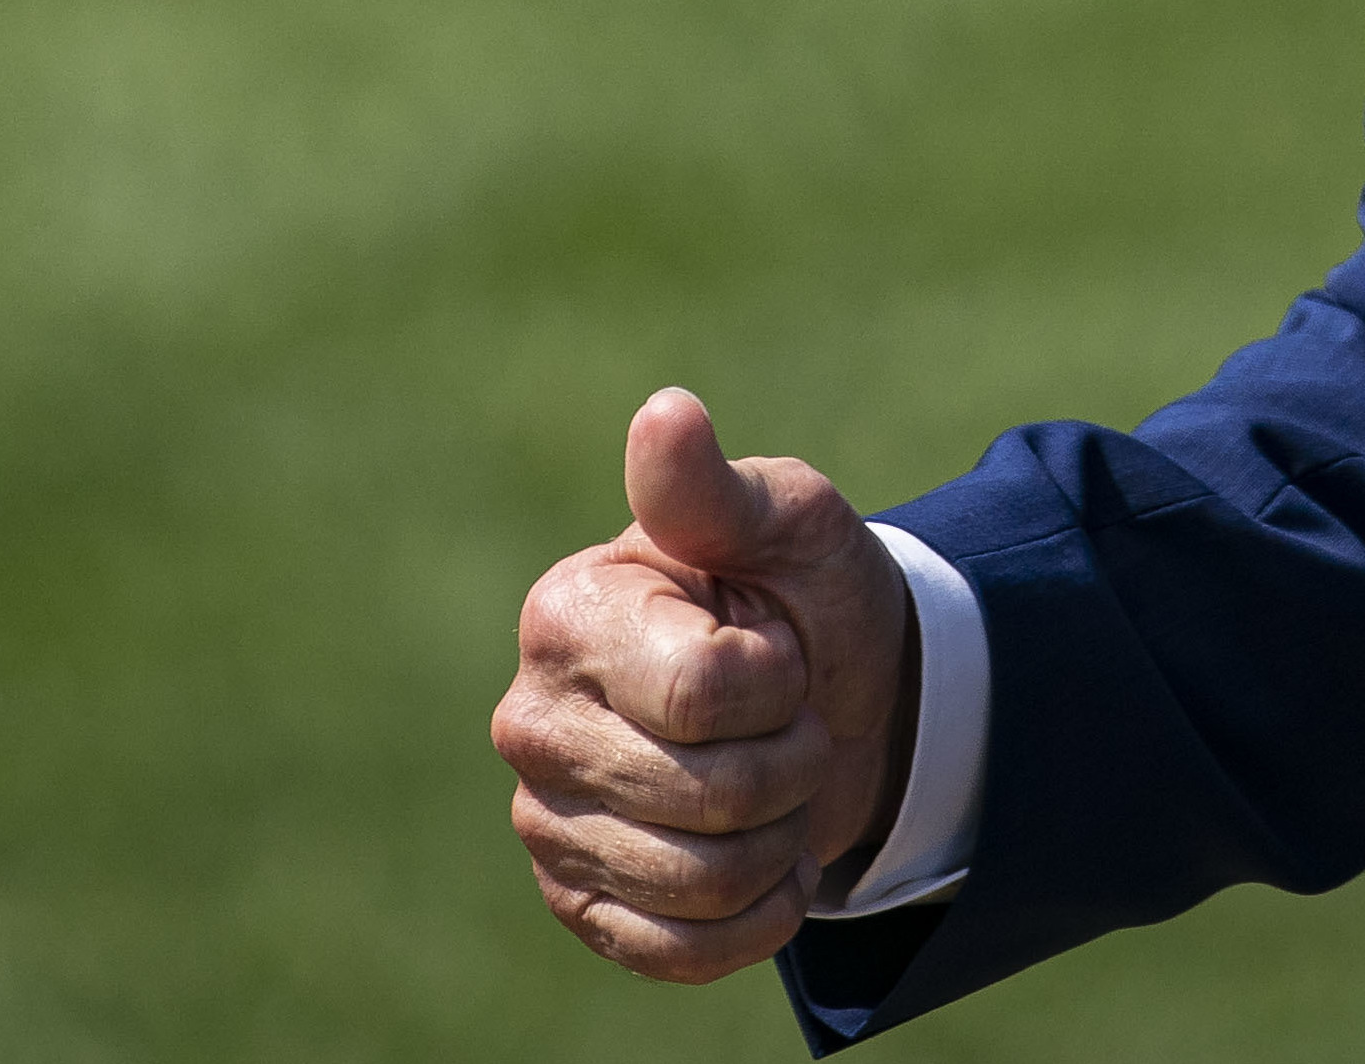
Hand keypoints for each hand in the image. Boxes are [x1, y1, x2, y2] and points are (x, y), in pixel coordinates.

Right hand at [492, 386, 916, 982]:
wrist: (833, 700)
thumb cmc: (801, 595)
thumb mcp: (786, 522)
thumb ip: (719, 488)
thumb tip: (666, 413)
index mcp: (568, 614)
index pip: (700, 693)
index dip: (778, 679)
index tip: (774, 642)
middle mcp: (531, 719)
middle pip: (709, 797)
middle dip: (790, 762)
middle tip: (786, 719)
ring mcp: (545, 818)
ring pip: (702, 880)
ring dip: (779, 841)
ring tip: (773, 784)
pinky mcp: (577, 901)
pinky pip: (679, 952)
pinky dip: (755, 919)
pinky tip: (762, 863)